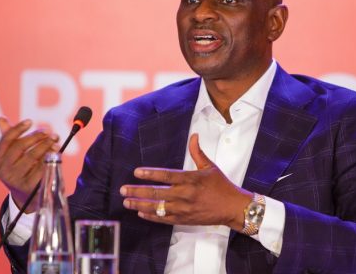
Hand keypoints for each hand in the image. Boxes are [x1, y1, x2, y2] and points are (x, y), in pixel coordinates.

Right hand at [0, 117, 58, 211]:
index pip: (6, 140)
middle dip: (36, 136)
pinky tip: (56, 152)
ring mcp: (15, 179)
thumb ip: (9, 137)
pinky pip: (41, 167)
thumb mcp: (13, 155)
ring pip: (32, 156)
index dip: (18, 129)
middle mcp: (3, 170)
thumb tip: (1, 119)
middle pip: (20, 147)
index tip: (30, 121)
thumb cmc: (21, 169)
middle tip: (49, 131)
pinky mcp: (29, 186)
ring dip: (45, 145)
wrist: (27, 197)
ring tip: (55, 140)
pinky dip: (50, 157)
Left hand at [120, 133, 251, 230]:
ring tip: (127, 202)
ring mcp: (184, 209)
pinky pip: (164, 219)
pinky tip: (141, 213)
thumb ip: (197, 152)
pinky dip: (151, 216)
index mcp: (190, 179)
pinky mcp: (185, 220)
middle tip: (123, 190)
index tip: (136, 172)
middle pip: (156, 193)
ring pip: (157, 208)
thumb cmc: (222, 186)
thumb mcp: (210, 167)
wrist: (233, 207)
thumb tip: (194, 136)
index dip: (150, 174)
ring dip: (140, 205)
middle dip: (137, 191)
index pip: (166, 176)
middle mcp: (185, 195)